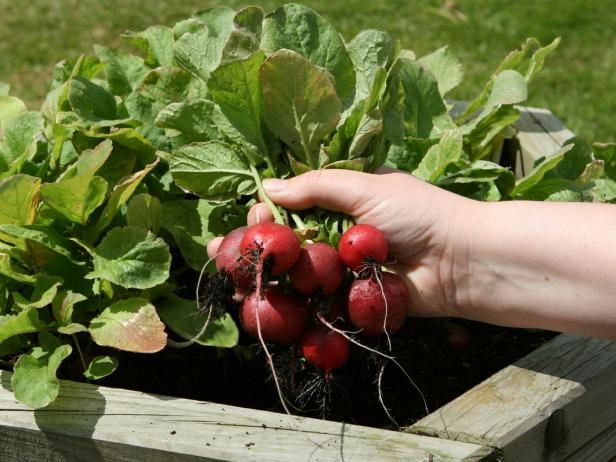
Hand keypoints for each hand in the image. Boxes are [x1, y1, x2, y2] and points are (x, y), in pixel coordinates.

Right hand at [208, 169, 472, 317]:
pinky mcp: (350, 299)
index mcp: (341, 203)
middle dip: (256, 250)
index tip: (253, 219)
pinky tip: (260, 307)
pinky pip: (316, 301)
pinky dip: (290, 305)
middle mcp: (337, 236)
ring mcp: (342, 270)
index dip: (267, 214)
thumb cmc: (418, 215)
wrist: (461, 262)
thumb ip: (316, 187)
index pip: (291, 208)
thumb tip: (267, 187)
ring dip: (265, 280)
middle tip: (221, 257)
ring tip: (233, 285)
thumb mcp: (366, 187)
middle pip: (287, 244)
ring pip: (295, 275)